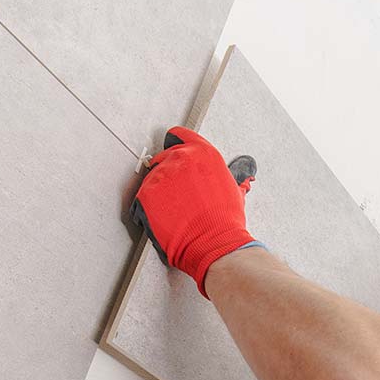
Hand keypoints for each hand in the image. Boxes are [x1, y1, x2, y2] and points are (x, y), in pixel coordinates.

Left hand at [131, 126, 257, 296]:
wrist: (215, 244)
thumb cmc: (226, 222)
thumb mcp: (233, 191)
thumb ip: (226, 178)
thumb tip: (239, 179)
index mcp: (202, 152)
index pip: (179, 135)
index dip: (176, 146)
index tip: (173, 155)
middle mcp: (180, 158)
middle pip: (163, 158)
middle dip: (168, 175)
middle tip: (176, 195)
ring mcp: (161, 175)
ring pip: (151, 180)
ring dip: (159, 195)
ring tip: (173, 213)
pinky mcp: (146, 194)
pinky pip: (140, 199)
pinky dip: (147, 211)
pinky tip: (163, 220)